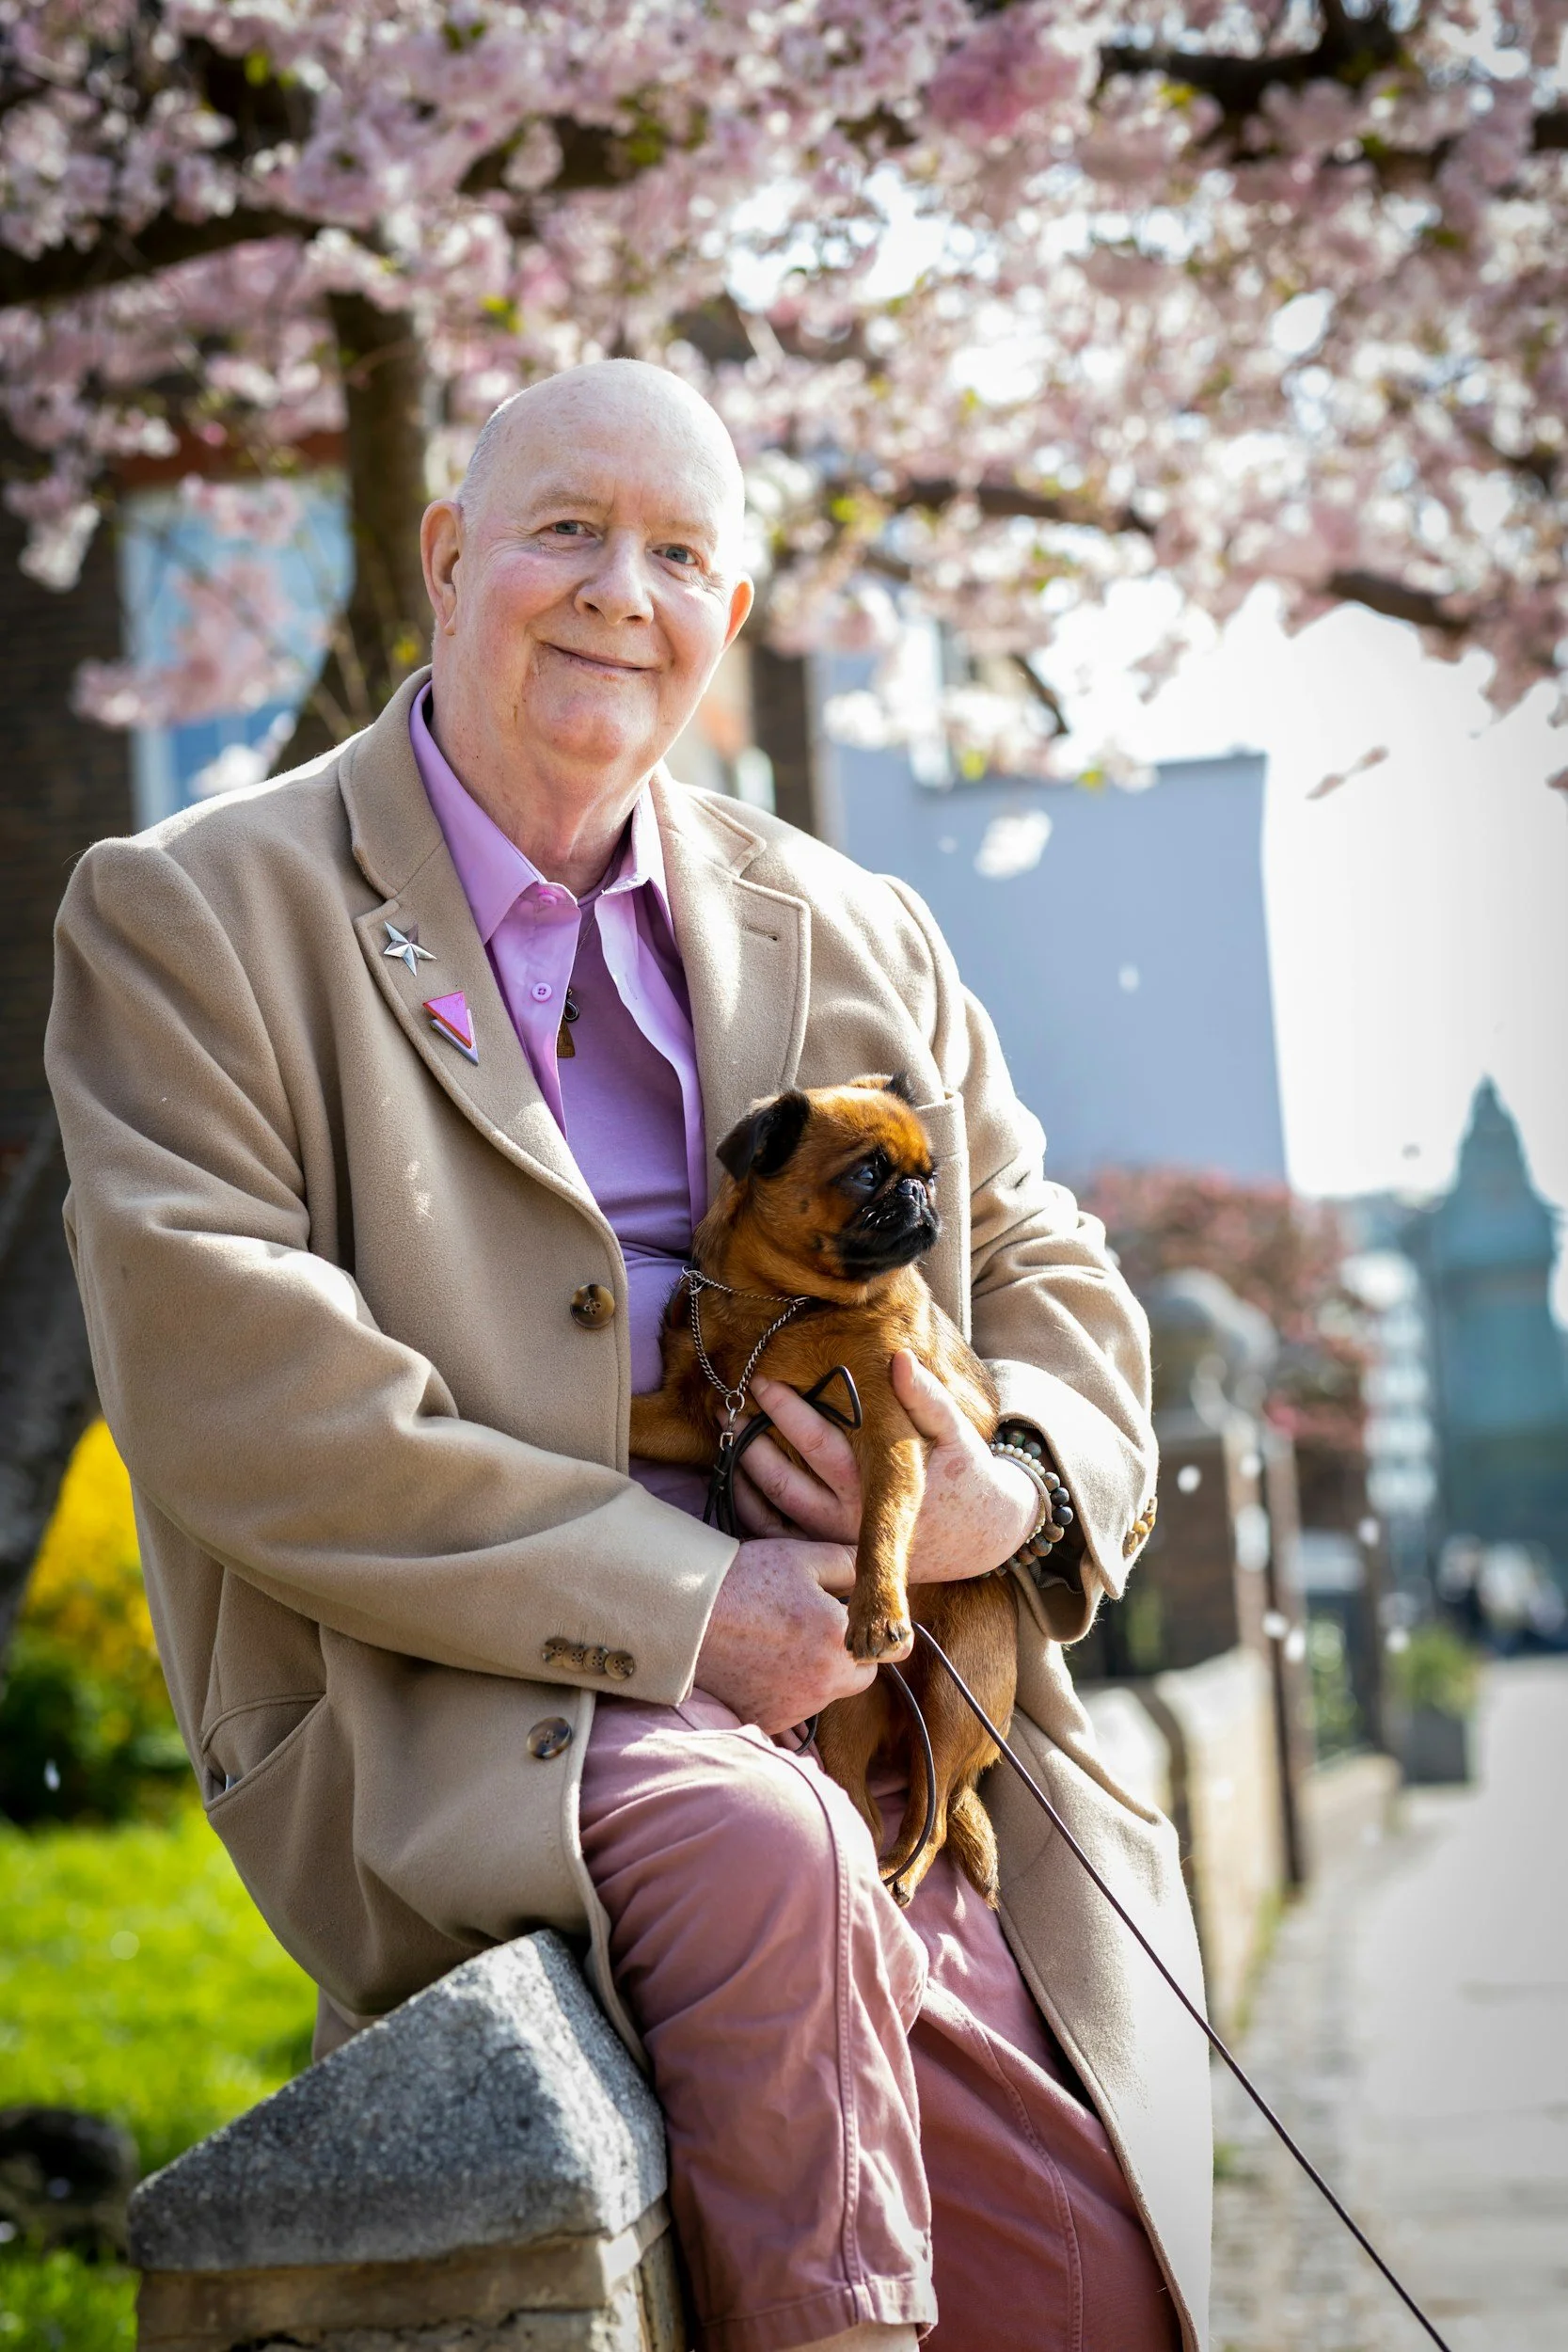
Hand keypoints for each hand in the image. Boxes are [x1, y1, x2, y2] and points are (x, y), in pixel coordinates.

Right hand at [694, 1536, 876, 1732]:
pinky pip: (792, 1709)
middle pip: (860, 1677)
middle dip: (847, 1656)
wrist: (687, 1616)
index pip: (893, 1649)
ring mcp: (797, 1706)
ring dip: (815, 1674)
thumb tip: (878, 1569)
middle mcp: (826, 1680)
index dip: (881, 1634)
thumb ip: (851, 1564)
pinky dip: (784, 1691)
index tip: (863, 1622)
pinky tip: (761, 1663)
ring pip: (825, 1693)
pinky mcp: (769, 1719)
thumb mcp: (804, 1558)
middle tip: (816, 1630)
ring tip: (779, 1642)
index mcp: (842, 1639)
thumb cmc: (746, 1580)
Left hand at [734, 1358, 1037, 1583]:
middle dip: (750, 1440)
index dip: (787, 1411)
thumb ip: (927, 1397)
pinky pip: (779, 1535)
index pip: (820, 1444)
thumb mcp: (957, 1433)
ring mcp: (835, 1541)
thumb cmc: (967, 1475)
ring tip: (724, 1431)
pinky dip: (752, 1507)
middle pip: (784, 1481)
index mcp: (878, 1488)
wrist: (981, 1535)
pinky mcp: (829, 1552)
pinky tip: (736, 1472)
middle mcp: (850, 1521)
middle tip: (724, 1406)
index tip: (761, 1380)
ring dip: (743, 1471)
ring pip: (774, 1511)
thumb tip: (897, 1357)